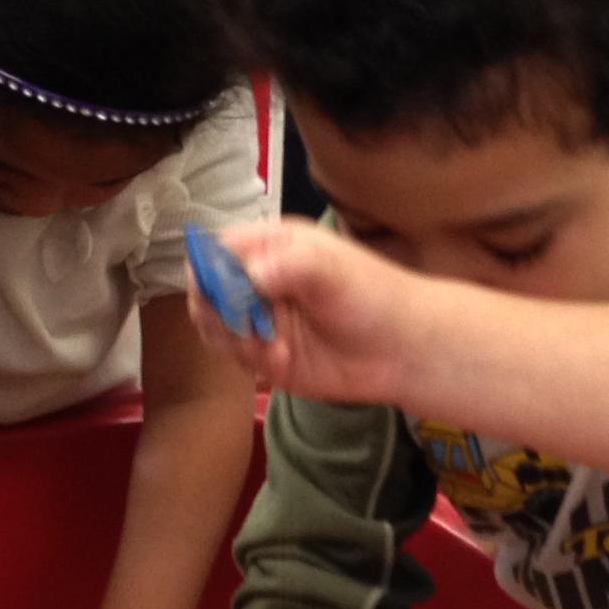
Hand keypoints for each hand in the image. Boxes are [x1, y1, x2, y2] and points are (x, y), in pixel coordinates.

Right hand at [194, 219, 426, 405]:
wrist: (402, 349)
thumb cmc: (372, 296)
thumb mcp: (332, 270)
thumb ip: (291, 265)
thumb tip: (252, 275)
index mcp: (270, 246)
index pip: (216, 248)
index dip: (209, 268)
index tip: (220, 290)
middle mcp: (258, 280)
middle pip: (206, 289)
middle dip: (217, 309)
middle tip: (245, 324)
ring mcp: (259, 319)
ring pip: (215, 326)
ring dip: (233, 338)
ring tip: (268, 345)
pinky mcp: (265, 355)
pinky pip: (236, 357)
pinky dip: (251, 361)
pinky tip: (281, 361)